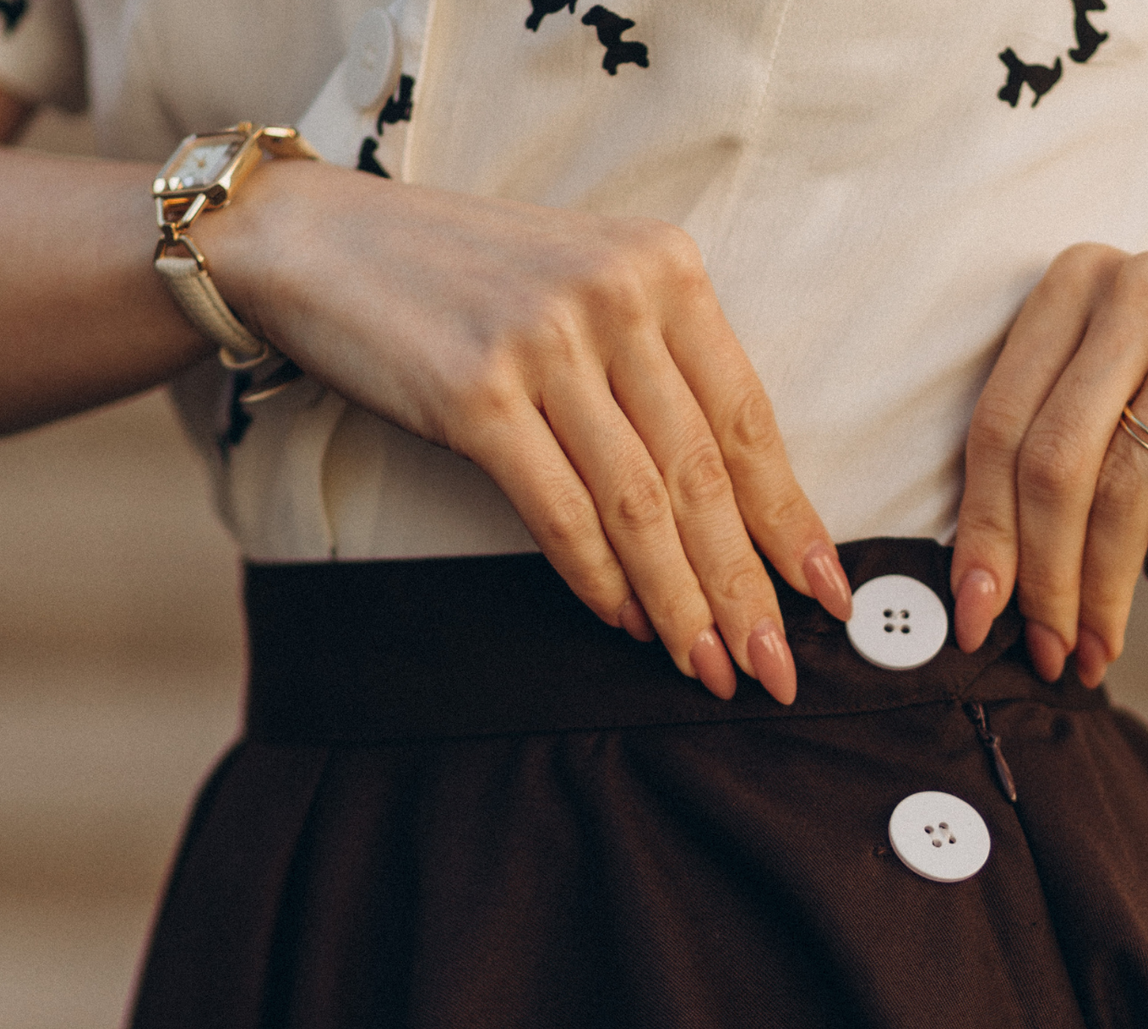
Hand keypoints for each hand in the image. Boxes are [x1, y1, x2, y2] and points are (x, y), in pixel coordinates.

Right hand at [202, 165, 852, 701]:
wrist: (322, 241)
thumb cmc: (460, 280)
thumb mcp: (583, 293)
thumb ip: (656, 374)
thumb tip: (721, 513)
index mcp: (664, 269)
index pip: (749, 419)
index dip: (790, 519)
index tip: (825, 592)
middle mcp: (615, 297)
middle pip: (703, 474)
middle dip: (745, 586)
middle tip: (774, 666)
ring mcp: (545, 342)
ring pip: (641, 505)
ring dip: (680, 602)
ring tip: (707, 666)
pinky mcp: (475, 393)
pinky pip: (560, 512)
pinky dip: (599, 579)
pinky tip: (626, 624)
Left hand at [949, 244, 1147, 685]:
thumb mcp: (1116, 416)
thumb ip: (1043, 466)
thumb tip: (975, 591)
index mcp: (1077, 282)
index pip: (998, 427)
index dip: (980, 535)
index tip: (970, 619)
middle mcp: (1140, 284)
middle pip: (1050, 463)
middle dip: (1039, 579)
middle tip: (1041, 652)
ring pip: (1117, 492)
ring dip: (1099, 592)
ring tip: (1096, 644)